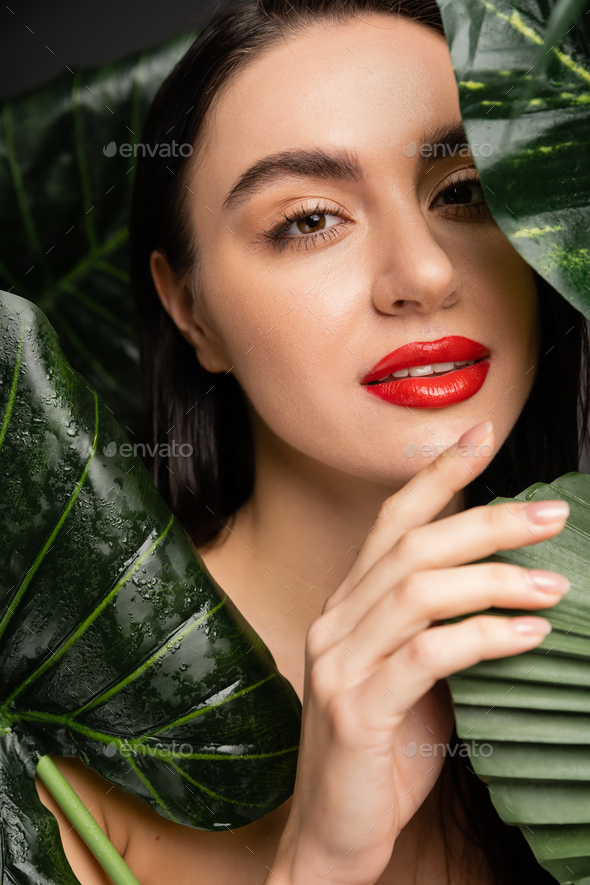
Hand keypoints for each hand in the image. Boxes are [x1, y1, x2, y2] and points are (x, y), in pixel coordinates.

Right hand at [267, 420, 569, 884]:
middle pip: (412, 545)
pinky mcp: (356, 709)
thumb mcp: (411, 676)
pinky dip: (482, 636)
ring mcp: (340, 663)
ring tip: (551, 583)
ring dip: (492, 579)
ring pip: (417, 589)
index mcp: (349, 606)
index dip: (437, 474)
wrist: (332, 833)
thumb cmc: (382, 751)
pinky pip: (425, 655)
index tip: (481, 434)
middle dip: (486, 520)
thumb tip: (509, 590)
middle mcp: (337, 621)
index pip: (392, 520)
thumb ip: (440, 628)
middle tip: (550, 515)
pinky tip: (526, 636)